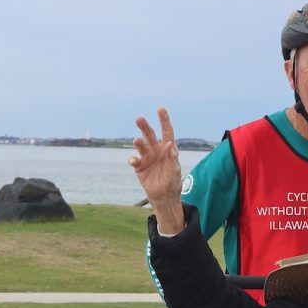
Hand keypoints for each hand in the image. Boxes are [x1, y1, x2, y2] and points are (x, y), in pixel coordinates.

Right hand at [128, 108, 184, 233]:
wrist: (164, 198)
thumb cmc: (172, 184)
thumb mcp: (175, 172)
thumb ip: (173, 158)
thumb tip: (169, 145)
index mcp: (168, 149)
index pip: (167, 132)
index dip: (164, 120)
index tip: (160, 109)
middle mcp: (157, 151)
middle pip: (150, 135)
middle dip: (145, 127)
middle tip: (139, 119)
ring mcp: (147, 158)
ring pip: (141, 145)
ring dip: (138, 142)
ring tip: (137, 140)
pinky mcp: (139, 166)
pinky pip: (134, 159)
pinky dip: (132, 159)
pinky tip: (134, 161)